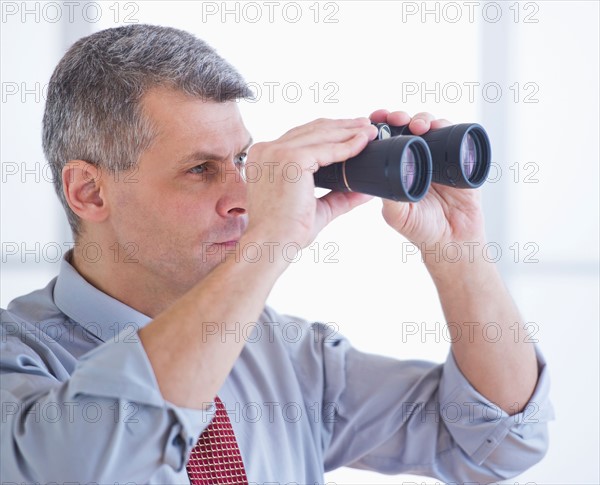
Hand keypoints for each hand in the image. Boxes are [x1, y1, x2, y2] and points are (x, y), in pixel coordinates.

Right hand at [244, 117, 376, 249]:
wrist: (273, 243)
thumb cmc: (287, 231)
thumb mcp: (316, 207)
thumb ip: (339, 196)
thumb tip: (365, 191)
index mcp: (265, 158)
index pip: (300, 136)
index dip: (327, 132)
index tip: (350, 131)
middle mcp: (267, 150)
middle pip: (311, 130)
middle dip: (341, 126)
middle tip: (365, 125)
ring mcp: (277, 152)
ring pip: (320, 135)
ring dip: (348, 131)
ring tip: (370, 131)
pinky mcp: (291, 158)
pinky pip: (326, 149)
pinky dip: (347, 146)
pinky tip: (363, 143)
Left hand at [370, 109, 486, 253]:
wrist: (453, 241)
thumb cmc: (421, 230)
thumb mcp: (397, 215)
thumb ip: (388, 197)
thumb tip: (375, 180)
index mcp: (399, 166)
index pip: (388, 138)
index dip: (382, 124)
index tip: (375, 119)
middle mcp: (420, 157)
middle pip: (409, 127)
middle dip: (401, 117)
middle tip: (397, 119)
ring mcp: (441, 157)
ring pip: (432, 127)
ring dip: (424, 119)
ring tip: (419, 125)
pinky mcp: (462, 160)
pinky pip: (458, 137)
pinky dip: (449, 127)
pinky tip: (440, 126)